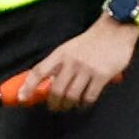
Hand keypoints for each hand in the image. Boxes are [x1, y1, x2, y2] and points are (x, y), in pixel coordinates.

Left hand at [22, 19, 138, 110]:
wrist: (115, 31)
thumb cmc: (92, 41)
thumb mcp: (70, 48)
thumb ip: (60, 64)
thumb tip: (51, 83)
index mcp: (61, 54)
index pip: (39, 72)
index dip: (29, 86)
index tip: (23, 98)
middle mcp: (72, 63)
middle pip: (56, 90)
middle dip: (54, 103)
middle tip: (55, 107)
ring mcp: (87, 70)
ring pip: (72, 96)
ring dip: (69, 105)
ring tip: (69, 106)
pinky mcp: (102, 76)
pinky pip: (90, 96)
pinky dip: (85, 104)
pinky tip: (84, 104)